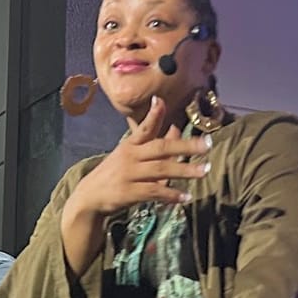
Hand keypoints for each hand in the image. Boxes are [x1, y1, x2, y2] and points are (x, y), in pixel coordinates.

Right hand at [66, 96, 211, 217]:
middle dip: (185, 145)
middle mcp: (130, 157)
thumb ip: (153, 141)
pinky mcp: (130, 193)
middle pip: (160, 148)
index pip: (143, 127)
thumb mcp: (130, 153)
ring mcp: (130, 175)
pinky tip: (186, 196)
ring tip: (204, 170)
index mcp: (131, 145)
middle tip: (207, 144)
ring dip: (184, 170)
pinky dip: (171, 195)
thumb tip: (177, 128)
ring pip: (161, 170)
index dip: (153, 114)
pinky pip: (154, 192)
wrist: (90, 197)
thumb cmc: (115, 172)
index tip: (161, 100)